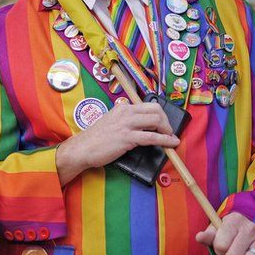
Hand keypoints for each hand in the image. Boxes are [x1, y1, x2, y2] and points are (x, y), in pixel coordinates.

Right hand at [56, 102, 180, 184]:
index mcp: (123, 107)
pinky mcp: (127, 137)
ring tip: (171, 139)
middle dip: (167, 121)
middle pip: (156, 110)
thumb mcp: (112, 122)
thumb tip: (142, 126)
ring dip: (167, 130)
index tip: (164, 124)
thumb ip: (125, 120)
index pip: (149, 105)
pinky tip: (171, 144)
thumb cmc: (96, 139)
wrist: (83, 148)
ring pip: (156, 121)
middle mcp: (126, 112)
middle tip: (168, 132)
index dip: (161, 115)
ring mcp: (127, 124)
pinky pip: (152, 137)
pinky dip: (165, 140)